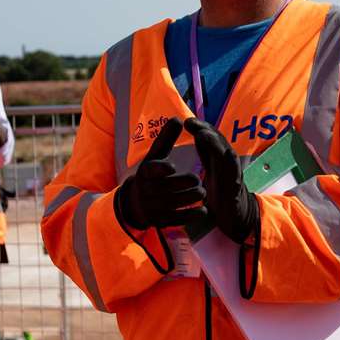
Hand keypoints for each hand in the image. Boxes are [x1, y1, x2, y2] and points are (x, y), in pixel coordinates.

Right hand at [113, 118, 207, 232]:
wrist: (136, 204)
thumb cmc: (151, 174)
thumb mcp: (155, 157)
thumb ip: (166, 139)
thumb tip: (178, 118)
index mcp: (145, 172)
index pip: (151, 170)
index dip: (161, 169)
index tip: (172, 167)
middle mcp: (147, 190)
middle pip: (168, 187)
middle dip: (185, 183)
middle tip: (197, 180)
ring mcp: (153, 207)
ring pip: (176, 203)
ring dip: (191, 198)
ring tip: (201, 192)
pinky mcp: (161, 221)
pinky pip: (179, 219)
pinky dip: (192, 215)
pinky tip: (203, 210)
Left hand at [184, 118, 259, 244]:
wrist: (236, 218)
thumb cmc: (221, 196)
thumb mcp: (210, 173)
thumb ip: (205, 156)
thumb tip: (198, 136)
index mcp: (218, 162)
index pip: (210, 141)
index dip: (200, 129)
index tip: (187, 122)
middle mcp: (227, 166)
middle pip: (218, 144)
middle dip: (206, 131)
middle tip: (192, 123)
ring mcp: (233, 177)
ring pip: (227, 156)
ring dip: (217, 145)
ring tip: (204, 135)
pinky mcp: (236, 191)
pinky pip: (236, 177)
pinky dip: (232, 167)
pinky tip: (228, 157)